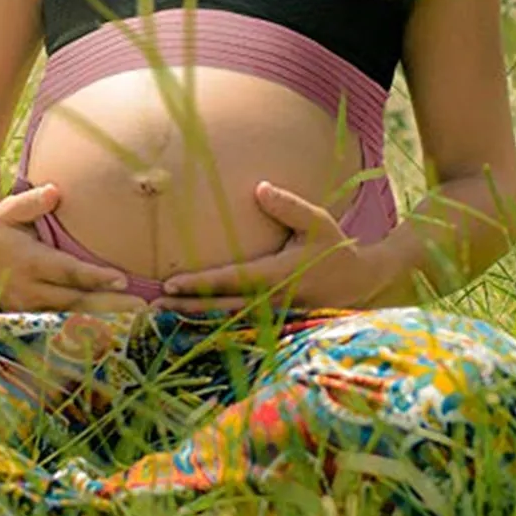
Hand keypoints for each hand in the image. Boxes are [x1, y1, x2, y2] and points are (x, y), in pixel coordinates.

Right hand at [0, 182, 145, 313]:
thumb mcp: (8, 211)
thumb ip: (31, 202)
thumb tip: (55, 191)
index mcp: (30, 262)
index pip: (67, 271)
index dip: (93, 276)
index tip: (121, 279)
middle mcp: (31, 290)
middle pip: (76, 300)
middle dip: (110, 305)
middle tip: (143, 307)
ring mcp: (32, 308)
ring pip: (74, 316)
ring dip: (106, 319)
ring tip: (139, 318)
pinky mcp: (35, 318)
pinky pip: (66, 324)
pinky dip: (92, 327)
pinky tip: (118, 327)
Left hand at [158, 180, 383, 313]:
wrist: (362, 284)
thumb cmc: (336, 248)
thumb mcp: (318, 222)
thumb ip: (289, 206)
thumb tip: (259, 188)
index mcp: (279, 275)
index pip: (232, 281)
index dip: (200, 283)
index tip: (170, 283)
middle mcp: (274, 301)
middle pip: (221, 307)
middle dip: (187, 307)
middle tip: (153, 305)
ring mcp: (274, 318)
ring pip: (227, 321)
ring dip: (195, 319)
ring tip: (162, 316)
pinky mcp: (275, 326)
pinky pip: (239, 327)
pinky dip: (213, 326)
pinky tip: (189, 325)